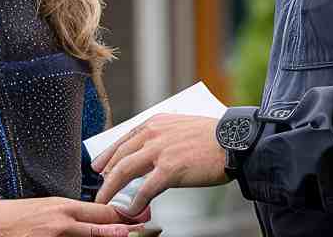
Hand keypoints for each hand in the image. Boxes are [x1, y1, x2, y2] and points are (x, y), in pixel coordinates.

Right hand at [0, 197, 148, 236]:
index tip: (139, 217)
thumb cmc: (20, 215)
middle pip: (103, 227)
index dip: (123, 216)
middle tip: (145, 229)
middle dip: (125, 230)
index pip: (102, 212)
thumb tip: (97, 217)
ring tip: (129, 236)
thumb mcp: (50, 206)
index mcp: (65, 207)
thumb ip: (73, 212)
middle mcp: (64, 223)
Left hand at [89, 115, 228, 214]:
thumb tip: (150, 152)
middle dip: (105, 174)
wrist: (233, 141)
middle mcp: (153, 135)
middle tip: (99, 187)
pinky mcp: (170, 170)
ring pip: (124, 171)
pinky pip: (145, 189)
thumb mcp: (180, 126)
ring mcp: (160, 152)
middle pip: (119, 156)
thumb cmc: (212, 137)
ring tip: (104, 201)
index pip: (124, 139)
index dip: (108, 155)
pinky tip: (131, 209)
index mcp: (155, 123)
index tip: (100, 166)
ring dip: (111, 189)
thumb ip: (162, 136)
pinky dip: (135, 201)